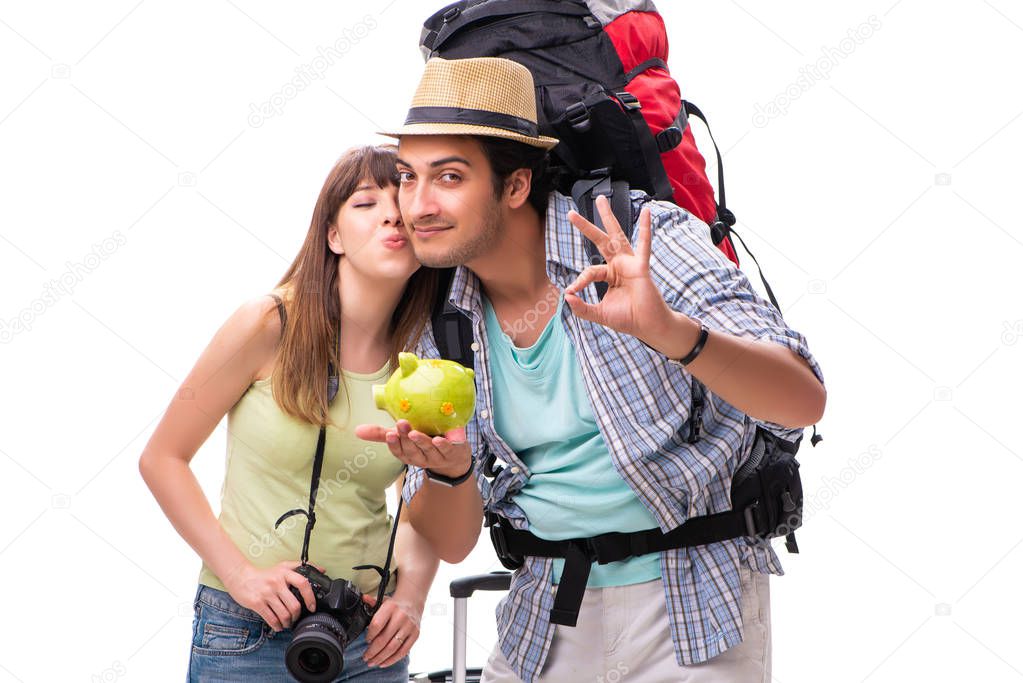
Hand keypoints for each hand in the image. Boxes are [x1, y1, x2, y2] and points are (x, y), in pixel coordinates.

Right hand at [221, 560, 318, 631]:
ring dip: (288, 622)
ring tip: (287, 623)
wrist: (241, 577)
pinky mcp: (257, 603)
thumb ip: (302, 567)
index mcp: (285, 572)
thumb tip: (322, 570)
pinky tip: (278, 625)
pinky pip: (271, 619)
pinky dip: (277, 626)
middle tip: (296, 618)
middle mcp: (276, 582)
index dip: (310, 597)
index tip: (312, 607)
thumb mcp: (283, 566)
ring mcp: (266, 593)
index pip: (303, 584)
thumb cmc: (265, 574)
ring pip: (284, 614)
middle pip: (294, 605)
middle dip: (297, 616)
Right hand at [355, 420, 470, 478]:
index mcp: (408, 455)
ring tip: (414, 433)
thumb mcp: (403, 438)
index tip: (389, 434)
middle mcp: (422, 458)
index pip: (398, 452)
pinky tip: (438, 439)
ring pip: (428, 451)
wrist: (455, 457)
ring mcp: (437, 457)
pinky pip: (447, 450)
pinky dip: (443, 445)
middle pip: (412, 451)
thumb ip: (382, 433)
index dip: (394, 445)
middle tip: (401, 424)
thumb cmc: (424, 442)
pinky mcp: (453, 453)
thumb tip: (357, 430)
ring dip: (421, 442)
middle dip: (405, 439)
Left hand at [361, 593, 421, 667]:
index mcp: (391, 607)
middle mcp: (401, 617)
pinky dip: (392, 660)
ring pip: (393, 647)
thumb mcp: (383, 601)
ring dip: (380, 657)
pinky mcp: (415, 635)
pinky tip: (383, 663)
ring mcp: (409, 627)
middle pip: (384, 639)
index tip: (366, 641)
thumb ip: (372, 602)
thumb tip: (363, 599)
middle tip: (365, 657)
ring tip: (372, 662)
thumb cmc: (395, 605)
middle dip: (372, 651)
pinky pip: (403, 651)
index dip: (369, 635)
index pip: (377, 624)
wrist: (413, 602)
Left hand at [565, 195, 675, 341]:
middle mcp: (619, 265)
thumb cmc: (627, 318)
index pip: (590, 271)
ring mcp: (630, 263)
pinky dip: (646, 229)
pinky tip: (647, 212)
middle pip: (600, 240)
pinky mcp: (641, 267)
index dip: (579, 281)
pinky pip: (644, 245)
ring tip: (601, 200)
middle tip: (570, 213)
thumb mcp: (598, 314)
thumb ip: (582, 308)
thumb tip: (566, 297)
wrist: (647, 326)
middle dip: (586, 226)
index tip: (572, 292)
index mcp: (610, 274)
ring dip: (608, 217)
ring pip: (617, 236)